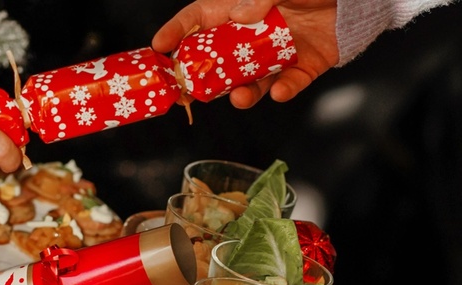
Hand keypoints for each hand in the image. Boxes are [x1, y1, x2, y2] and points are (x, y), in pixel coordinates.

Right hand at [152, 0, 338, 107]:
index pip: (201, 18)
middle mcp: (256, 32)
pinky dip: (283, 90)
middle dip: (205, 78)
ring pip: (251, 79)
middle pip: (220, 59)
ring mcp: (278, 51)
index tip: (158, 47)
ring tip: (241, 97)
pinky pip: (288, 83)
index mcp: (243, 7)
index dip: (178, 32)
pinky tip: (280, 90)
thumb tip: (239, 15)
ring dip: (243, 93)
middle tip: (193, 92)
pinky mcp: (303, 66)